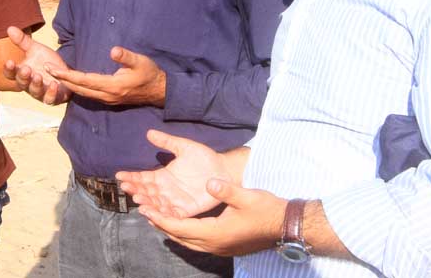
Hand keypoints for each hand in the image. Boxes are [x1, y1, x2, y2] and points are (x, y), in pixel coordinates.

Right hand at [3, 26, 71, 103]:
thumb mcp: (36, 49)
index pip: (11, 73)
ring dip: (35, 85)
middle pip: (22, 83)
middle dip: (23, 77)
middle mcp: (29, 84)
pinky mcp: (53, 97)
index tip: (9, 61)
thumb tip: (10, 28)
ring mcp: (40, 92)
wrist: (65, 72)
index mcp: (22, 73)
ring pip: (34, 92)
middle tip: (26, 69)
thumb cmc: (46, 62)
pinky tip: (54, 85)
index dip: (9, 69)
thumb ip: (23, 41)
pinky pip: (50, 99)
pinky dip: (51, 93)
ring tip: (38, 76)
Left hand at [50, 46, 165, 105]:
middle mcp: (107, 95)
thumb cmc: (150, 73)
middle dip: (62, 80)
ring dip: (68, 84)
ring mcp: (108, 99)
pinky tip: (71, 83)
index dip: (67, 75)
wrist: (159, 91)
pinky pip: (89, 94)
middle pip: (79, 89)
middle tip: (46, 70)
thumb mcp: (140, 61)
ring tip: (54, 75)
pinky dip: (77, 88)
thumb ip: (126, 57)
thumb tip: (113, 50)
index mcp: (112, 86)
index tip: (52, 69)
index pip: (84, 81)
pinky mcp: (109, 98)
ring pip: (83, 93)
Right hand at [116, 130, 234, 217]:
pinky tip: (152, 214)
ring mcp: (175, 201)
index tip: (119, 175)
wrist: (224, 170)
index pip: (143, 178)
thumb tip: (149, 132)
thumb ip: (167, 141)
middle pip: (146, 192)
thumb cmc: (204, 158)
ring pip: (156, 204)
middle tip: (126, 187)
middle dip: (135, 190)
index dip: (131, 177)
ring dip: (146, 203)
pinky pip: (171, 215)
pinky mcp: (186, 210)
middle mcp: (166, 190)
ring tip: (138, 200)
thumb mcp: (184, 146)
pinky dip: (161, 215)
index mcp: (163, 176)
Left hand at [137, 179, 286, 256]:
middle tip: (145, 213)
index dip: (161, 218)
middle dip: (161, 225)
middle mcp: (214, 244)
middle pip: (180, 237)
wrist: (284, 226)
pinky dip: (185, 234)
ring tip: (158, 218)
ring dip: (172, 230)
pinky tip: (183, 226)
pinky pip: (197, 243)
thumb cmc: (266, 210)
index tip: (145, 210)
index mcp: (215, 233)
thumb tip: (209, 182)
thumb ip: (226, 190)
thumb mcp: (246, 196)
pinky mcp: (225, 247)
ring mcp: (220, 248)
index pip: (180, 227)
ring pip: (188, 242)